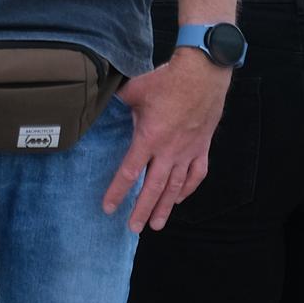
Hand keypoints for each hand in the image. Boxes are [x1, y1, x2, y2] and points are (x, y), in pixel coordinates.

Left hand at [101, 49, 230, 232]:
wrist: (202, 74)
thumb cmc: (167, 80)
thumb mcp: (135, 90)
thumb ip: (119, 102)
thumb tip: (102, 101)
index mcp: (149, 138)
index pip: (130, 172)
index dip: (117, 191)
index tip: (108, 207)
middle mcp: (169, 150)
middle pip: (153, 188)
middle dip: (142, 210)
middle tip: (133, 228)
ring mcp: (188, 151)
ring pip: (175, 187)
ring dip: (164, 207)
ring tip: (156, 224)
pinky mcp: (202, 147)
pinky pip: (196, 175)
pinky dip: (188, 190)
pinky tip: (179, 199)